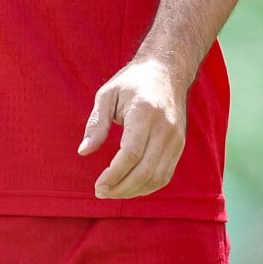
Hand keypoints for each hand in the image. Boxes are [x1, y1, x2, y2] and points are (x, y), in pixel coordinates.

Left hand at [77, 59, 186, 198]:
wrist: (167, 71)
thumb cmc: (132, 81)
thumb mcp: (107, 94)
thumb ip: (96, 123)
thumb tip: (83, 152)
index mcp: (144, 112)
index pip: (131, 153)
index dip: (114, 174)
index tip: (98, 185)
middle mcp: (164, 127)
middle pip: (145, 170)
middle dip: (121, 188)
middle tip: (101, 192)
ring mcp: (175, 138)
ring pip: (157, 177)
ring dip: (133, 191)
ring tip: (112, 192)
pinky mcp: (179, 145)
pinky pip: (165, 174)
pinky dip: (147, 186)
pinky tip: (130, 186)